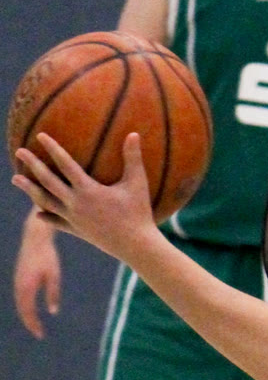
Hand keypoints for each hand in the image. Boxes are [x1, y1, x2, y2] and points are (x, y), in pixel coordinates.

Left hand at [12, 131, 157, 265]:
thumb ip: (133, 157)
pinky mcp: (77, 231)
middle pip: (48, 181)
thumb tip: (133, 133)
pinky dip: (46, 217)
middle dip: (33, 165)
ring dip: (30, 189)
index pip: (66, 164)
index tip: (40, 136)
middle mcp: (76, 204)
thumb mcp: (137, 183)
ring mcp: (74, 218)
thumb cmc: (139, 213)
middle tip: (19, 151)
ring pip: (46, 202)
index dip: (53, 148)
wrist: (135, 246)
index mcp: (88, 190)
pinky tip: (37, 213)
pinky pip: (57, 222)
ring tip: (16, 179)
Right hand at [13, 213, 61, 337]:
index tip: (40, 335)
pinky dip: (24, 305)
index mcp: (26, 286)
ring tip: (35, 324)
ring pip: (19, 303)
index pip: (28, 311)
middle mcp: (18, 285)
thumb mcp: (54, 276)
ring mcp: (17, 280)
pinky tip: (30, 309)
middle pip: (22, 309)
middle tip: (39, 334)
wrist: (35, 238)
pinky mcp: (18, 276)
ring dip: (26, 315)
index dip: (33, 324)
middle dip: (30, 323)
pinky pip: (19, 296)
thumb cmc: (47, 256)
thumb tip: (53, 312)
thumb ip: (53, 294)